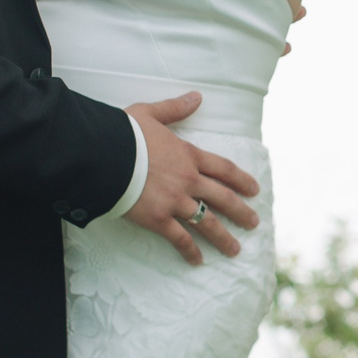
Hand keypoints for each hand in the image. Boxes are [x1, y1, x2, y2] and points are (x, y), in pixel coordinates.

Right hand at [123, 92, 262, 265]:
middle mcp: (188, 180)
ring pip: (207, 222)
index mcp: (189, 155)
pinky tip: (197, 261)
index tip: (255, 190)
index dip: (241, 180)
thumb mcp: (151, 114)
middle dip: (241, 212)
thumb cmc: (124, 133)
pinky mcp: (158, 219)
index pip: (224, 169)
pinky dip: (190, 251)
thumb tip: (197, 96)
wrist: (103, 154)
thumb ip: (175, 108)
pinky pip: (179, 238)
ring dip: (223, 237)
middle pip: (223, 198)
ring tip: (234, 250)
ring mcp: (175, 201)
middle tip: (254, 223)